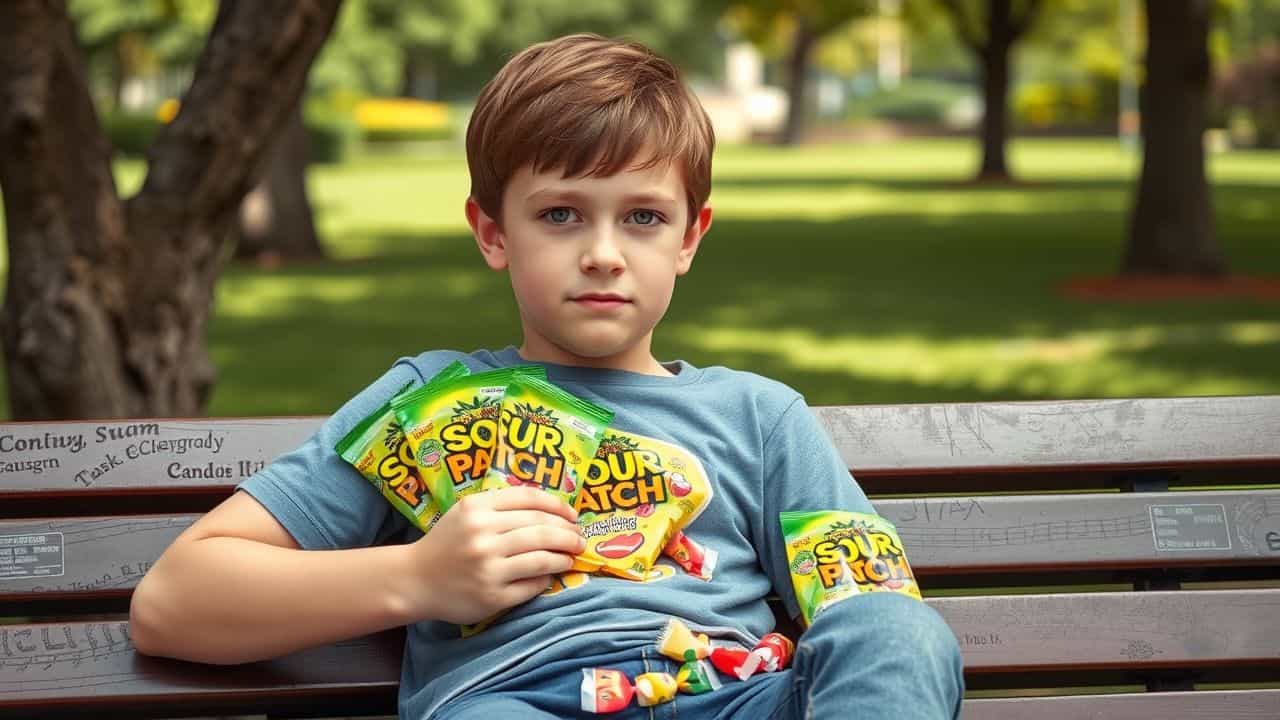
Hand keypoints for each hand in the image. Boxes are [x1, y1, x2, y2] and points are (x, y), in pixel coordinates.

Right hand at [401, 486, 584, 624]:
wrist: (414, 580)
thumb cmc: (446, 543)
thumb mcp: (466, 512)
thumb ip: (501, 505)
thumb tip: (551, 510)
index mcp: (477, 509)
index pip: (530, 500)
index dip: (559, 506)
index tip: (573, 515)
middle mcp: (483, 536)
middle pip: (541, 529)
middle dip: (568, 533)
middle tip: (580, 538)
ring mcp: (488, 568)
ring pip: (542, 558)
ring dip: (564, 556)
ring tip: (572, 556)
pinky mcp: (492, 596)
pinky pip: (532, 585)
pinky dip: (547, 578)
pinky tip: (552, 575)